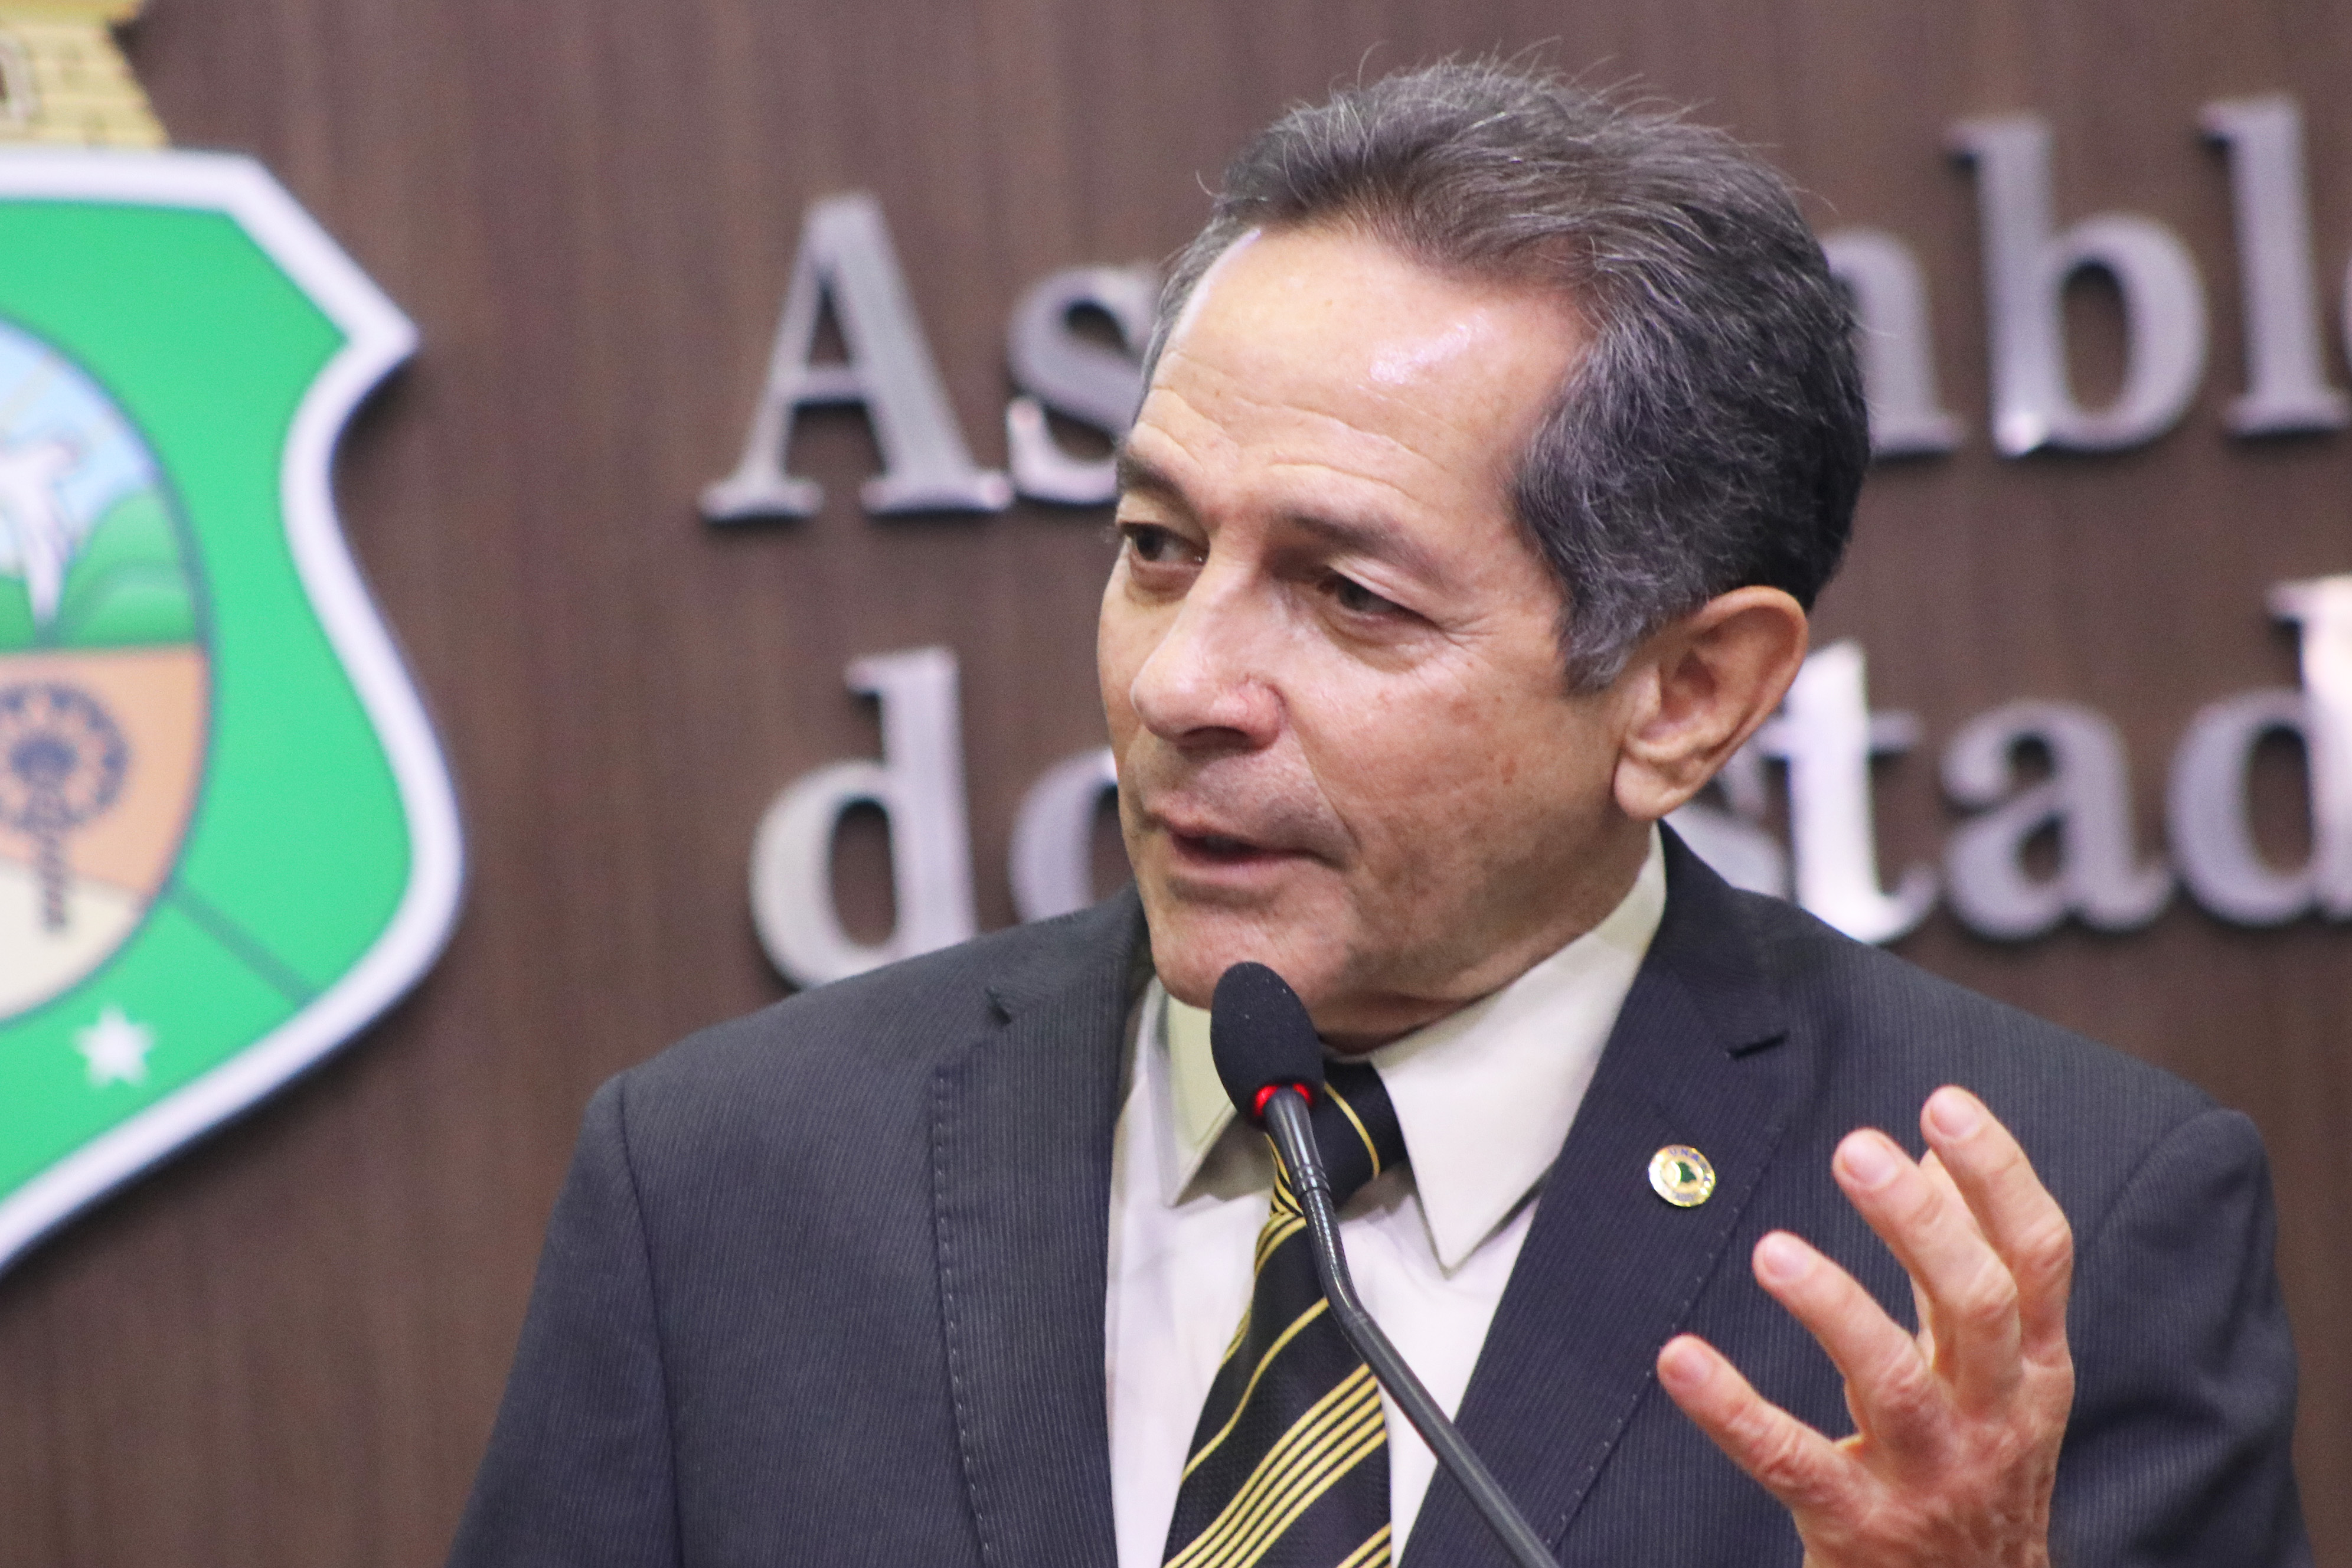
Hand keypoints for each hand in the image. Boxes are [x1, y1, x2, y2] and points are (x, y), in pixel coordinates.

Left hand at [1655, 1086, 2074, 1565]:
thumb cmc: (1980, 1472)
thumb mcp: (1998, 1373)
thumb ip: (1965, 1264)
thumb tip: (1937, 1151)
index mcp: (2032, 1368)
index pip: (2036, 1257)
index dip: (1998, 1177)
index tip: (1944, 1105)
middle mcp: (1993, 1416)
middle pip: (1975, 1305)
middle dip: (1920, 1224)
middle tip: (1858, 1152)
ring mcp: (1930, 1475)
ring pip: (1893, 1382)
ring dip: (1834, 1308)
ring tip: (1775, 1251)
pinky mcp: (1859, 1523)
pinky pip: (1789, 1460)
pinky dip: (1732, 1409)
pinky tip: (1682, 1361)